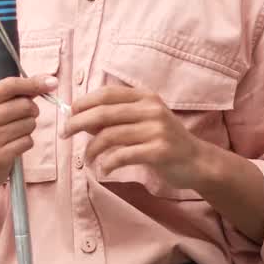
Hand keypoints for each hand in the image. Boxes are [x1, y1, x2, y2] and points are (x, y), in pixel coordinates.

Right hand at [0, 74, 57, 189]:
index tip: (52, 82)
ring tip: (15, 134)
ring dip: (28, 129)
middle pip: (24, 105)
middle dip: (32, 111)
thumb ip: (12, 97)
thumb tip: (45, 81)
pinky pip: (27, 142)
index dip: (33, 82)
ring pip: (29, 124)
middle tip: (25, 117)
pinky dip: (26, 143)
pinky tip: (14, 147)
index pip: (9, 85)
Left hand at [60, 83, 205, 189]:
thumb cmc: (163, 141)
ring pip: (110, 135)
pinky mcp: (159, 150)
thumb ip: (116, 118)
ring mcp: (157, 129)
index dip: (84, 102)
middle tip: (65, 133)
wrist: (197, 161)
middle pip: (104, 113)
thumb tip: (80, 119)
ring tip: (87, 159)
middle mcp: (151, 109)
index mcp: (145, 97)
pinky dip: (108, 164)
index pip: (107, 94)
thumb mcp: (142, 122)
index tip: (69, 114)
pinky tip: (104, 170)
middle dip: (78, 123)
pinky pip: (123, 155)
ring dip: (92, 149)